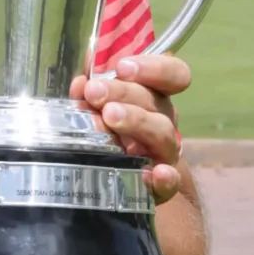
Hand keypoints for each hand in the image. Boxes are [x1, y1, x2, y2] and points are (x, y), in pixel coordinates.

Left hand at [70, 50, 190, 202]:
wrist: (108, 182)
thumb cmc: (102, 133)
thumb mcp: (94, 108)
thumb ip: (90, 91)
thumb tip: (79, 81)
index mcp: (152, 98)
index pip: (174, 75)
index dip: (154, 67)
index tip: (123, 67)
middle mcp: (163, 122)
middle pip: (157, 101)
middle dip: (124, 92)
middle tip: (94, 92)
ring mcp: (164, 154)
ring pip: (162, 133)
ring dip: (137, 121)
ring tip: (109, 117)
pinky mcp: (161, 187)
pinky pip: (171, 184)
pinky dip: (166, 179)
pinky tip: (154, 174)